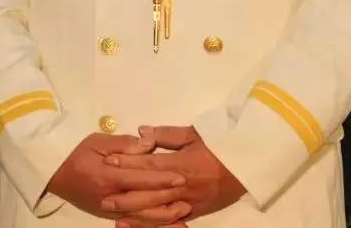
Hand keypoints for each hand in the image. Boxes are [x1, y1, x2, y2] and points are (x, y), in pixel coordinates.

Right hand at [46, 131, 187, 218]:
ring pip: (139, 218)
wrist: (54, 172)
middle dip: (167, 201)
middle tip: (188, 199)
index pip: (140, 178)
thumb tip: (148, 144)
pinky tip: (162, 225)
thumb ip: (124, 144)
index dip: (162, 179)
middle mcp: (111, 197)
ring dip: (161, 219)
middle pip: (143, 202)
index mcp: (109, 176)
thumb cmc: (77, 151)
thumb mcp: (98, 140)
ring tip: (181, 216)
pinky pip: (132, 223)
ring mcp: (109, 210)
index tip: (180, 177)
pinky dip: (148, 225)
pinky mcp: (108, 215)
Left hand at [102, 125, 245, 226]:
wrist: (247, 165)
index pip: (149, 165)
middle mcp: (182, 186)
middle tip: (103, 197)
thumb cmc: (219, 144)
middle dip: (126, 196)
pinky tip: (140, 225)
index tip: (109, 162)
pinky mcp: (194, 213)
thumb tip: (142, 131)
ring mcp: (188, 202)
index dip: (128, 164)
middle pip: (149, 192)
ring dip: (136, 214)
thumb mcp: (194, 133)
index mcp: (181, 164)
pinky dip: (155, 225)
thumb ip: (167, 134)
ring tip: (115, 216)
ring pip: (158, 211)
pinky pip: (171, 222)